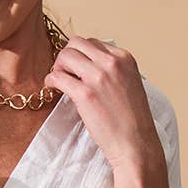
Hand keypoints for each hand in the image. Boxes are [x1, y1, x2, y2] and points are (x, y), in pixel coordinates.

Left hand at [39, 34, 166, 187]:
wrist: (136, 144)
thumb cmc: (133, 121)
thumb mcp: (129, 84)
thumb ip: (113, 71)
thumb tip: (88, 67)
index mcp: (124, 58)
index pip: (94, 43)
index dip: (81, 55)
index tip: (77, 68)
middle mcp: (112, 63)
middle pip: (77, 44)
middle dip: (66, 56)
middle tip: (64, 72)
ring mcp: (98, 77)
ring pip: (65, 55)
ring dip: (57, 66)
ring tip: (59, 81)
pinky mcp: (85, 94)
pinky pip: (58, 77)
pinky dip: (51, 80)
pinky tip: (53, 88)